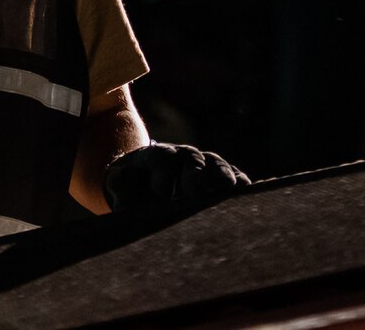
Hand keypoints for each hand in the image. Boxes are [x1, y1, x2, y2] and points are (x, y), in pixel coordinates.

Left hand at [102, 143, 247, 213]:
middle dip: (193, 174)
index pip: (160, 157)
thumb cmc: (130, 188)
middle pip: (190, 158)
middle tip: (195, 193)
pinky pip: (230, 173)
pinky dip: (237, 180)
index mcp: (152, 156)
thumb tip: (125, 209)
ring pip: (213, 163)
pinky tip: (245, 191)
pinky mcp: (216, 172)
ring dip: (220, 175)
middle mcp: (179, 155)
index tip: (162, 193)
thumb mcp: (119, 189)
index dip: (162, 172)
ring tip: (228, 190)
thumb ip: (121, 195)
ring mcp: (200, 161)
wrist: (142, 181)